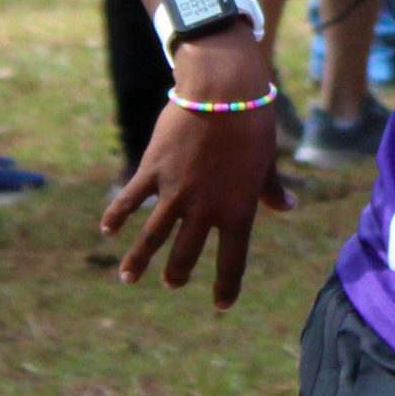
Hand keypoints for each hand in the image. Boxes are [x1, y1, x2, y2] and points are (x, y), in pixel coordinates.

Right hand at [98, 31, 294, 310]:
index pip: (233, 261)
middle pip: (186, 255)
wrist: (222, 90)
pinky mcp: (153, 170)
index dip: (227, 287)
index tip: (221, 304)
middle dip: (177, 274)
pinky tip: (106, 230)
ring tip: (128, 278)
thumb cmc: (252, 123)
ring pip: (152, 237)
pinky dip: (116, 216)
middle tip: (172, 283)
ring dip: (139, 260)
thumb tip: (288, 207)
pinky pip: (130, 200)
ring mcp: (175, 192)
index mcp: (238, 211)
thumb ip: (271, 190)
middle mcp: (205, 209)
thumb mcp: (266, 161)